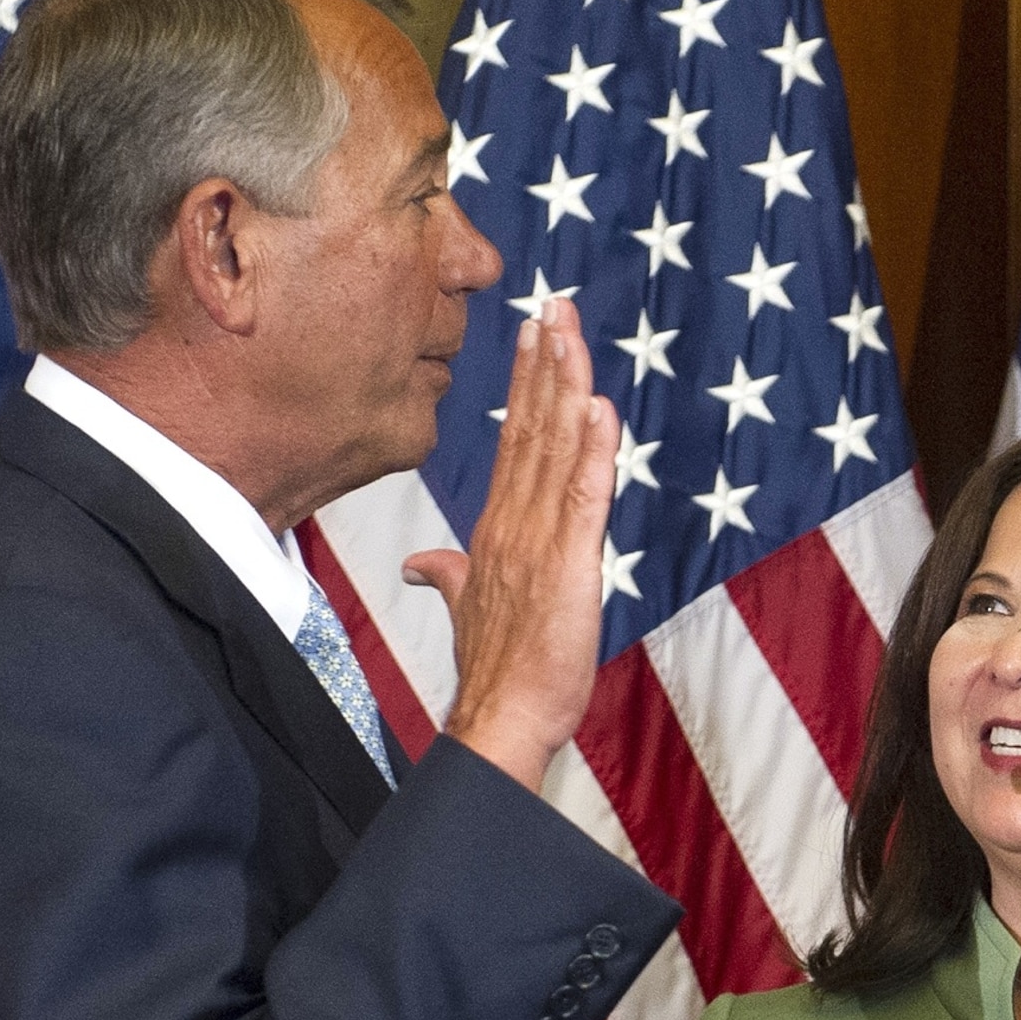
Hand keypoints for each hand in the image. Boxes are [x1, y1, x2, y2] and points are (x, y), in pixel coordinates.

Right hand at [407, 298, 617, 792]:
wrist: (500, 715)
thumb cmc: (496, 668)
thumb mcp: (468, 606)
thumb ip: (447, 576)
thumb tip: (422, 564)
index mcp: (496, 527)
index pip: (514, 442)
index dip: (525, 385)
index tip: (533, 334)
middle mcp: (512, 521)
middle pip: (530, 428)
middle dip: (543, 363)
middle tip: (553, 304)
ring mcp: (537, 539)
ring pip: (553, 449)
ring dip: (564, 387)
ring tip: (570, 331)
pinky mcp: (568, 563)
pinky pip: (582, 497)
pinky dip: (591, 452)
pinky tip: (597, 406)